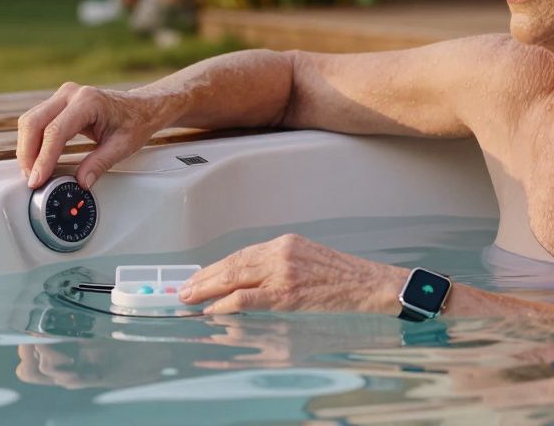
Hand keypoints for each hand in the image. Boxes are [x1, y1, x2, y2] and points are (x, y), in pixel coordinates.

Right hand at [16, 83, 174, 188]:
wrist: (140, 108)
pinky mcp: (58, 103)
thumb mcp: (122, 146)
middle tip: (32, 179)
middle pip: (34, 123)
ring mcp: (62, 96)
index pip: (55, 131)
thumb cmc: (134, 122)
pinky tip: (37, 159)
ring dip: (27, 148)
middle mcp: (71, 94)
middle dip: (28, 154)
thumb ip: (99, 164)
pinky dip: (33, 141)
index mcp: (88, 101)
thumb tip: (81, 183)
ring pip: (30, 121)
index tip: (37, 179)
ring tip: (34, 172)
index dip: (43, 158)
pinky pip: (36, 121)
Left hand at [177, 233, 408, 314]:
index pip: (241, 254)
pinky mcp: (288, 294)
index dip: (217, 267)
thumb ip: (280, 265)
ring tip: (190, 298)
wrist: (369, 284)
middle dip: (205, 277)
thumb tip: (249, 280)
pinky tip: (213, 310)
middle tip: (184, 288)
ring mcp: (283, 273)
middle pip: (233, 263)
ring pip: (235, 278)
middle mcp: (281, 253)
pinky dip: (227, 304)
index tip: (199, 276)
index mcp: (285, 243)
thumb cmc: (342, 276)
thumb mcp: (308, 259)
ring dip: (208, 290)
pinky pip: (248, 299)